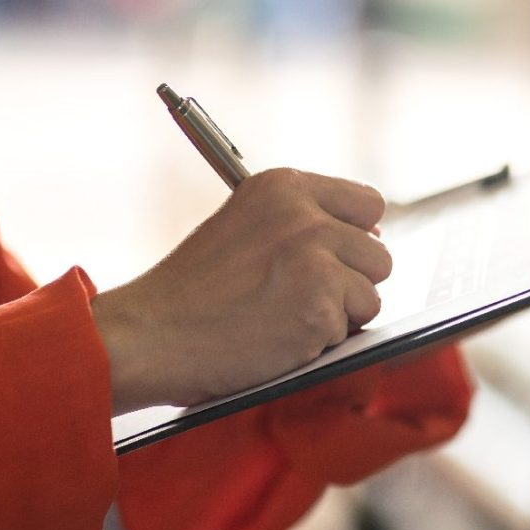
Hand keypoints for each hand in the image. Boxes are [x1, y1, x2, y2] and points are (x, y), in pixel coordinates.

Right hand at [92, 168, 391, 413]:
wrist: (151, 333)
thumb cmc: (192, 290)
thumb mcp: (244, 226)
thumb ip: (301, 223)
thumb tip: (371, 236)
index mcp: (284, 187)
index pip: (367, 204)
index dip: (357, 237)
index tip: (337, 257)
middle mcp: (305, 216)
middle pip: (378, 255)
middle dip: (350, 283)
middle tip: (302, 298)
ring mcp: (315, 261)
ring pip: (371, 295)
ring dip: (338, 315)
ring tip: (286, 317)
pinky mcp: (319, 308)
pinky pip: (349, 332)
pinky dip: (319, 343)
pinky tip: (276, 337)